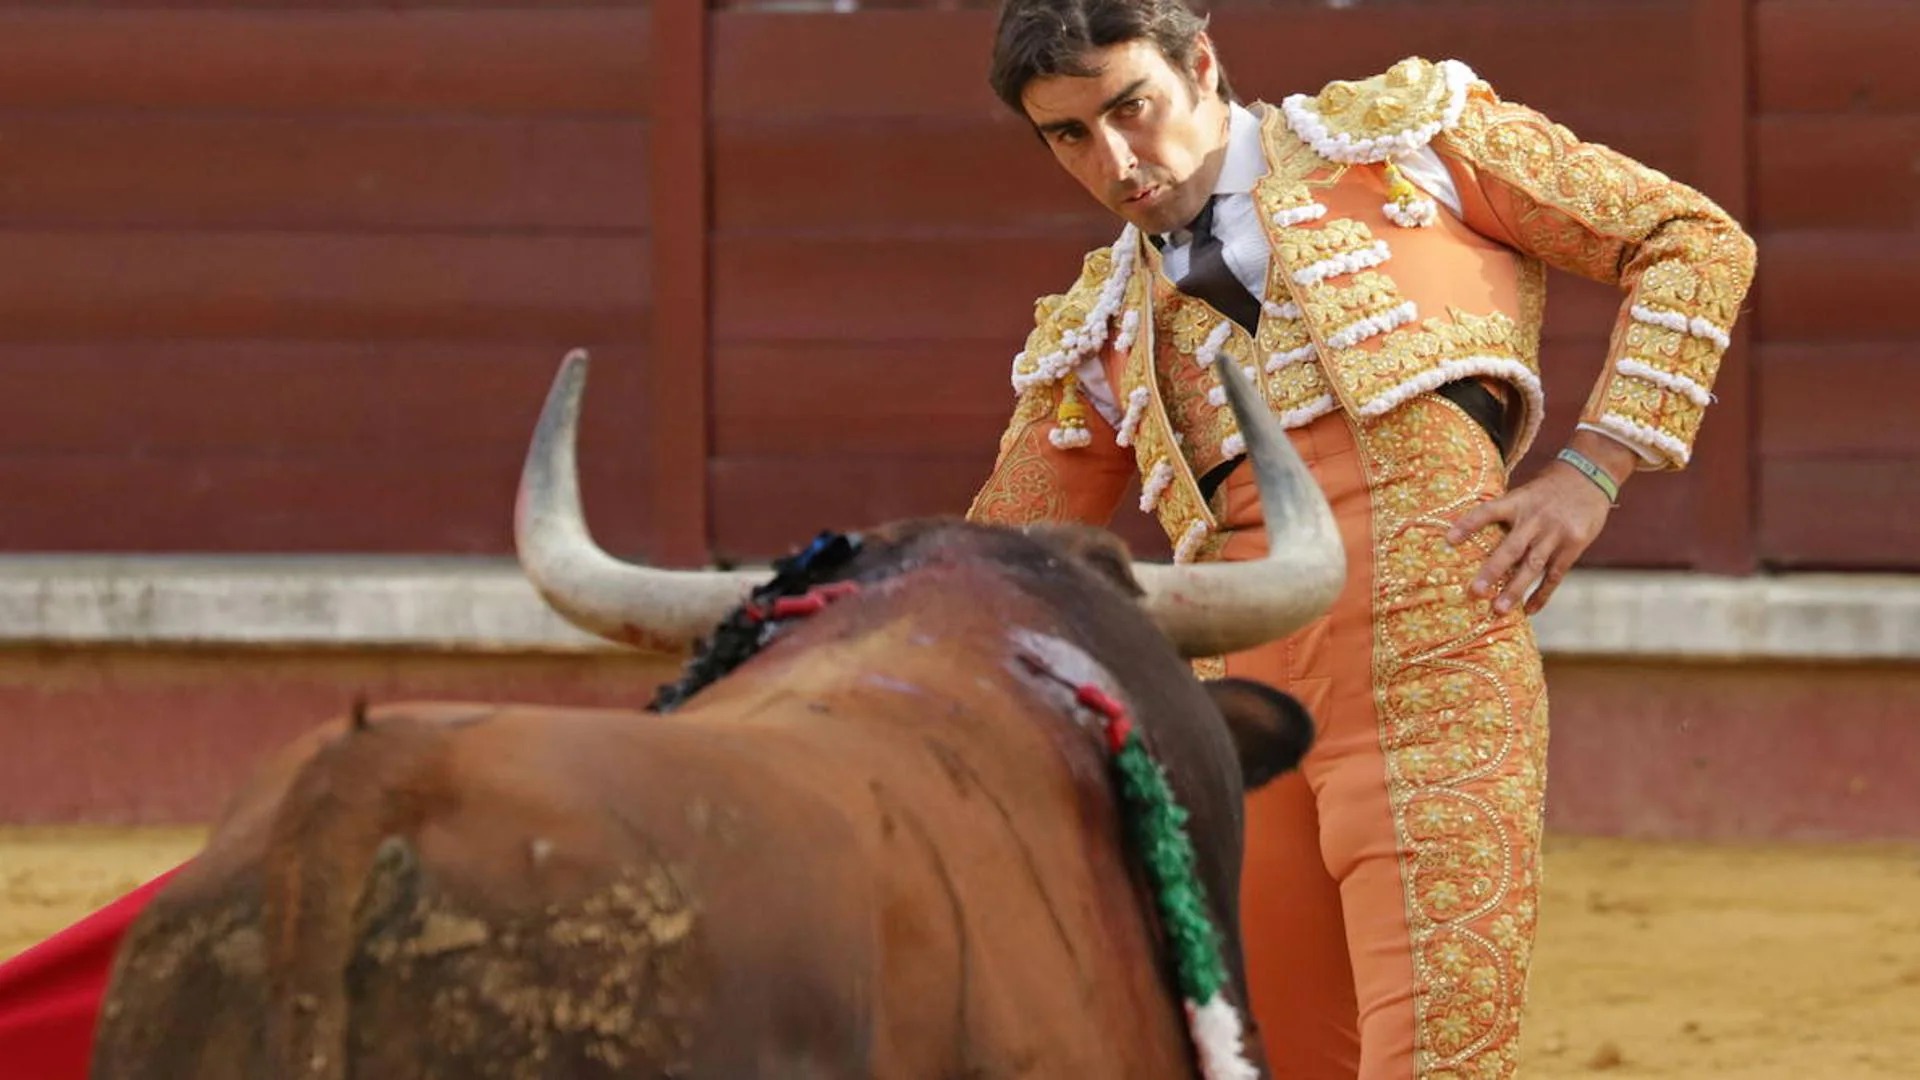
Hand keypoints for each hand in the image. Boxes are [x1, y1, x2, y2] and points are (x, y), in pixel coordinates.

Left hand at [1444, 434, 1633, 615]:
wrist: (1591, 475)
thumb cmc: (1548, 488)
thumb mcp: (1526, 491)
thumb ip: (1507, 512)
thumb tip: (1474, 534)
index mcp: (1518, 501)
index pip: (1488, 511)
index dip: (1468, 524)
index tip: (1449, 540)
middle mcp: (1536, 518)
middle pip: (1511, 548)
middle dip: (1492, 571)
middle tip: (1475, 592)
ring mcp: (1556, 534)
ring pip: (1532, 566)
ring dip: (1515, 590)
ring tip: (1499, 610)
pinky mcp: (1573, 546)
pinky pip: (1554, 575)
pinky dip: (1542, 594)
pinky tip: (1529, 610)